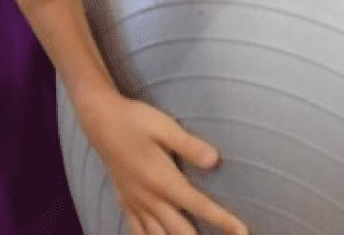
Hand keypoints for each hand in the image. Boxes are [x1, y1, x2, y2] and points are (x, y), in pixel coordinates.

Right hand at [74, 90, 247, 234]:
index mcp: (164, 181)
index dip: (224, 222)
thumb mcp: (164, 126)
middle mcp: (150, 198)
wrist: (100, 120)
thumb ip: (189, 145)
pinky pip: (137, 232)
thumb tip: (215, 160)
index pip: (200, 206)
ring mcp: (136, 203)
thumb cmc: (135, 120)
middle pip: (181, 233)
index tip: (243, 232)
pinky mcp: (125, 201)